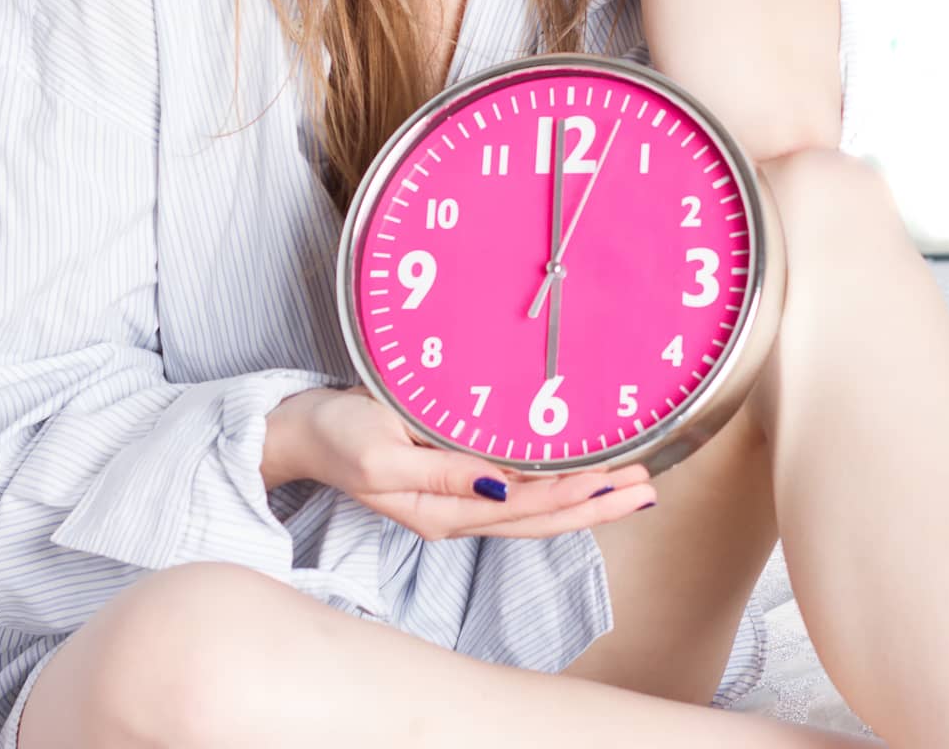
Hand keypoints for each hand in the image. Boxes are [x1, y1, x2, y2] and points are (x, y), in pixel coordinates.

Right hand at [294, 387, 656, 540]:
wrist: (303, 431)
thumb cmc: (338, 436)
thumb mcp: (383, 455)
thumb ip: (441, 474)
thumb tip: (497, 485)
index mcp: (442, 510)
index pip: (524, 508)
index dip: (572, 495)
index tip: (614, 482)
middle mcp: (459, 510)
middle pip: (542, 516)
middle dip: (597, 505)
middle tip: (646, 489)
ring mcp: (460, 496)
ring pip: (537, 505)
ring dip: (586, 496)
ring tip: (632, 484)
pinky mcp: (457, 475)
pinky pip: (519, 487)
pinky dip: (557, 482)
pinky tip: (582, 473)